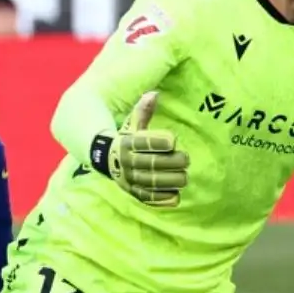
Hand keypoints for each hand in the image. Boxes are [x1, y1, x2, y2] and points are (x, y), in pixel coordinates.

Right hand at [101, 92, 189, 208]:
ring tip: (185, 177)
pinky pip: (148, 197)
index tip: (174, 140)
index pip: (142, 142)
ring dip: (170, 181)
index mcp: (125, 143)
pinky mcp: (133, 192)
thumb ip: (143, 110)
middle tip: (187, 159)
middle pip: (150, 163)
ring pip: (151, 182)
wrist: (107, 160)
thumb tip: (154, 94)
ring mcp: (128, 179)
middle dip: (171, 162)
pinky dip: (162, 198)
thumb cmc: (128, 138)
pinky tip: (177, 195)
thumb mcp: (132, 123)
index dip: (157, 141)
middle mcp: (125, 162)